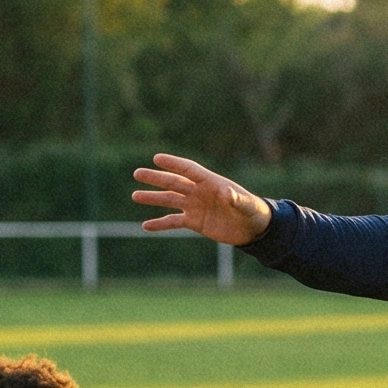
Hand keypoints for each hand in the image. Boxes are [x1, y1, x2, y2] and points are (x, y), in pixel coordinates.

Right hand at [132, 154, 272, 245]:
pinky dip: (160, 224)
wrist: (252, 229)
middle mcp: (199, 192)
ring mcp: (194, 206)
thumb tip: (228, 194)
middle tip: (138, 173)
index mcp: (211, 182)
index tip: (157, 158)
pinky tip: (146, 226)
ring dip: (153, 198)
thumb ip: (237, 199)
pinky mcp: (194, 222)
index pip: (189, 170)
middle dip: (156, 178)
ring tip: (135, 196)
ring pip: (169, 200)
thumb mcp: (247, 205)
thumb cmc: (252, 211)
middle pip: (174, 182)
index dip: (174, 163)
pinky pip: (173, 222)